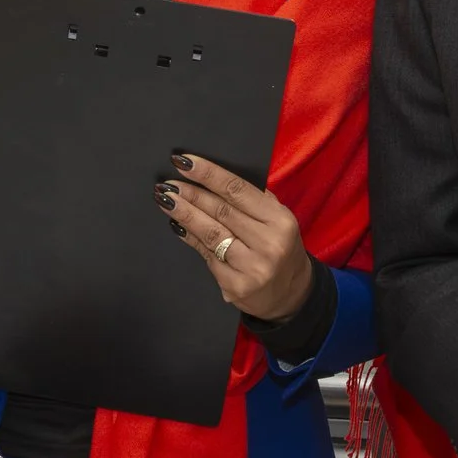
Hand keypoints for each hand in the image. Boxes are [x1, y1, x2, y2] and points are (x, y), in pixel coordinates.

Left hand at [156, 153, 312, 321]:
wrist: (290, 294)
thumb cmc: (280, 248)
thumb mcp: (278, 220)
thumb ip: (254, 200)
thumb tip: (212, 178)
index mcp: (280, 221)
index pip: (238, 190)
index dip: (208, 174)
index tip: (184, 162)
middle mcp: (268, 244)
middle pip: (221, 211)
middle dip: (191, 194)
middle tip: (169, 184)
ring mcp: (251, 268)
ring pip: (210, 234)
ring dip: (185, 214)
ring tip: (167, 200)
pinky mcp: (235, 286)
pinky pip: (207, 256)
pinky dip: (191, 239)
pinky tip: (179, 227)